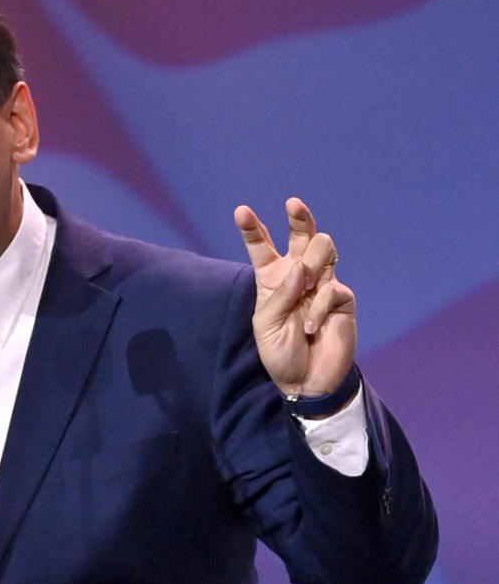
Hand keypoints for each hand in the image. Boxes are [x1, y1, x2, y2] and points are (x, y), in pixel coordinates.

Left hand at [233, 198, 355, 397]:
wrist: (306, 380)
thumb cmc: (280, 353)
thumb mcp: (265, 325)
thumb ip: (279, 295)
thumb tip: (300, 268)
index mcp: (272, 278)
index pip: (261, 247)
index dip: (252, 228)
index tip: (241, 211)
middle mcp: (298, 275)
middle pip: (302, 235)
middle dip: (299, 217)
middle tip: (293, 204)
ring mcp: (322, 283)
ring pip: (325, 249)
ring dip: (313, 263)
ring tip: (306, 286)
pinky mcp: (343, 299)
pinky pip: (333, 289)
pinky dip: (318, 308)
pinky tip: (311, 328)